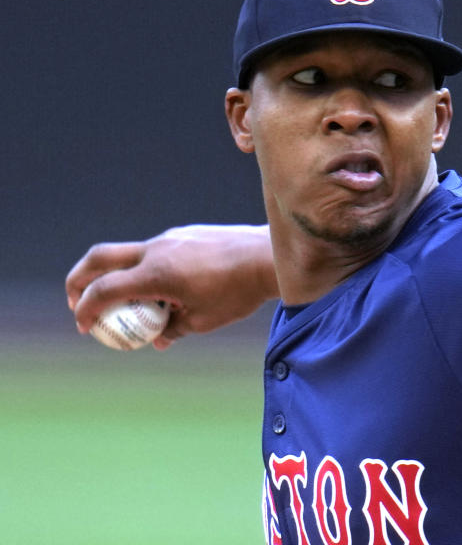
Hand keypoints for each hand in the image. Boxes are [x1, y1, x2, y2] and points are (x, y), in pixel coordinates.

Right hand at [66, 224, 277, 348]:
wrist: (269, 256)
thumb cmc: (238, 292)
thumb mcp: (203, 321)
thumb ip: (172, 330)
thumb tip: (158, 341)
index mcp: (156, 273)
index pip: (103, 290)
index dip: (86, 310)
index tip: (84, 326)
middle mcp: (157, 249)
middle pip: (100, 258)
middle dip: (80, 280)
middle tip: (78, 302)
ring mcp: (171, 238)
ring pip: (130, 255)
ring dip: (120, 277)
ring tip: (135, 306)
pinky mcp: (186, 234)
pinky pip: (156, 252)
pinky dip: (148, 270)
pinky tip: (168, 291)